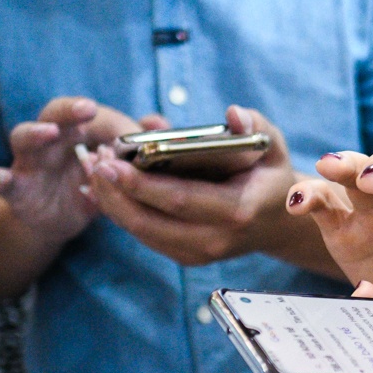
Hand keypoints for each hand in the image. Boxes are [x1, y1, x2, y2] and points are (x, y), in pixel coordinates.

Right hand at [0, 97, 151, 243]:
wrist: (60, 220)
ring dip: (34, 133)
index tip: (111, 119)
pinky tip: (0, 177)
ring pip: (23, 138)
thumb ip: (137, 146)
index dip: (98, 115)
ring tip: (49, 133)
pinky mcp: (17, 189)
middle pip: (52, 116)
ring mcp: (30, 163)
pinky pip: (2, 181)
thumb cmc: (91, 182)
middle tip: (87, 109)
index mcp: (75, 131)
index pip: (84, 114)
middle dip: (68, 111)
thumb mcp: (116, 168)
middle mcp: (50, 141)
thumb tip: (159, 123)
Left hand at [81, 106, 314, 267]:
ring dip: (111, 202)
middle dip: (115, 193)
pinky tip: (103, 188)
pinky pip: (144, 236)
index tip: (111, 161)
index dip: (141, 184)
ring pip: (141, 232)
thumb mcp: (273, 145)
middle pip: (150, 222)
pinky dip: (120, 213)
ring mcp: (200, 253)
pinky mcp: (186, 257)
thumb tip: (232, 115)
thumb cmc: (270, 175)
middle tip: (93, 160)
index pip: (179, 199)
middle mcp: (216, 239)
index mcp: (237, 211)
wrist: (278, 221)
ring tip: (93, 169)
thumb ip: (256, 125)